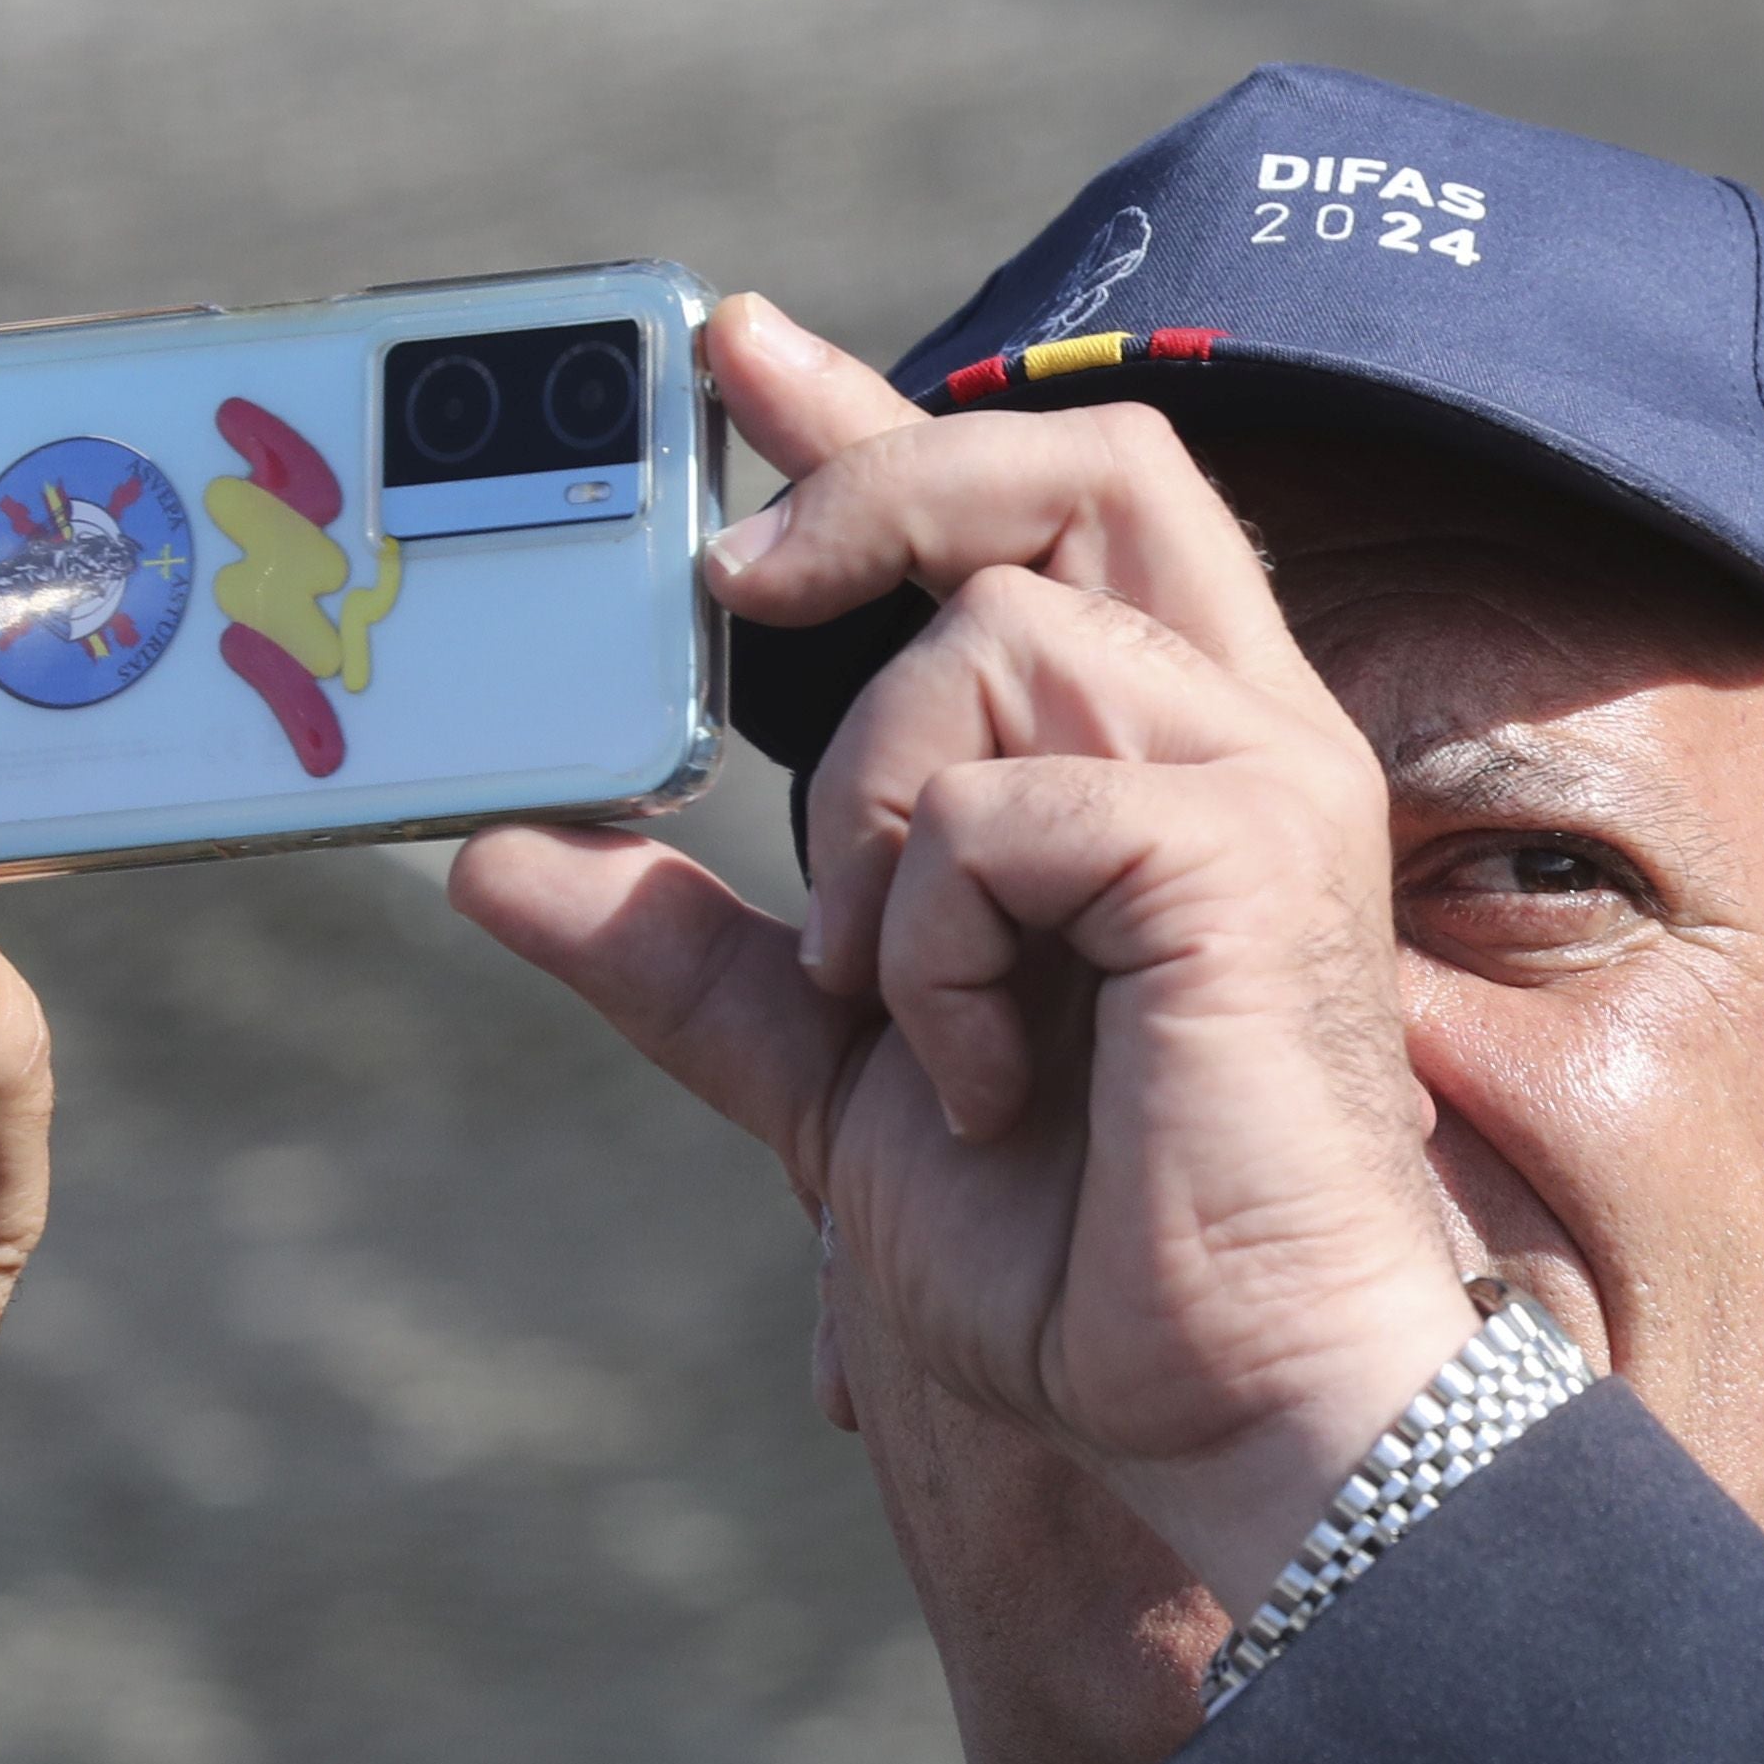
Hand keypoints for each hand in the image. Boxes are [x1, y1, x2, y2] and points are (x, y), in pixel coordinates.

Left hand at [455, 295, 1476, 1615]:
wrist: (1224, 1409)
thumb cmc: (1083, 1263)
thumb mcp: (835, 1076)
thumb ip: (690, 958)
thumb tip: (500, 855)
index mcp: (1163, 761)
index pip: (1038, 514)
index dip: (880, 420)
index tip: (731, 353)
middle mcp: (1242, 735)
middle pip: (1080, 463)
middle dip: (886, 479)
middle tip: (731, 582)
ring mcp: (1263, 783)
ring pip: (989, 644)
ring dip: (871, 824)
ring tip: (892, 1000)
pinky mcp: (1244, 855)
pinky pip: (1003, 803)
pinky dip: (929, 939)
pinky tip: (970, 1075)